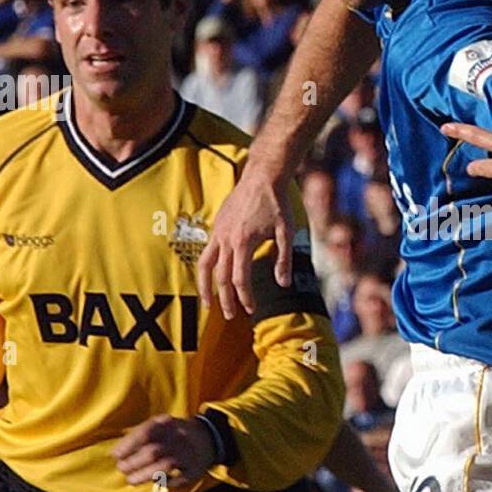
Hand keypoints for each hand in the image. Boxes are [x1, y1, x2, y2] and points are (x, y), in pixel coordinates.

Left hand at [114, 415, 217, 489]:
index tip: (115, 455)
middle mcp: (178, 438)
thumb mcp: (160, 426)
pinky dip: (164, 482)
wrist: (207, 438)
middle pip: (152, 452)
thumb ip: (141, 436)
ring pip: (164, 466)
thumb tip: (117, 453)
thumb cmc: (174, 433)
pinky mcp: (194, 469)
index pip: (145, 433)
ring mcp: (188, 454)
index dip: (128, 445)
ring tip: (131, 479)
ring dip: (144, 475)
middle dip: (133, 463)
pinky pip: (177, 479)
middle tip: (122, 469)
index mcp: (167, 425)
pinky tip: (155, 481)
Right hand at [198, 167, 293, 318]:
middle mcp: (226, 238)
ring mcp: (218, 231)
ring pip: (205, 265)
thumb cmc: (276, 203)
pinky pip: (207, 252)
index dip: (244, 296)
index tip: (251, 308)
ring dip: (205, 287)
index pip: (240, 278)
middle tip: (229, 315)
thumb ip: (284, 260)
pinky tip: (212, 277)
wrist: (262, 176)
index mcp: (244, 242)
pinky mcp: (216, 226)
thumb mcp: (286, 232)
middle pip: (221, 276)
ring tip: (207, 303)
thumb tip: (283, 284)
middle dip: (224, 298)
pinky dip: (207, 268)